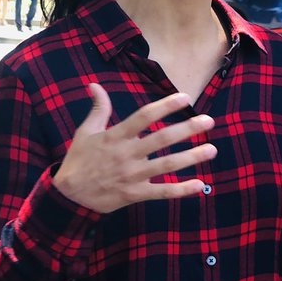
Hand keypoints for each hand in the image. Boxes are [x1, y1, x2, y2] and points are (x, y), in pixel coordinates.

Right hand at [53, 84, 216, 212]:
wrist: (69, 195)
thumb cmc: (79, 160)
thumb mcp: (85, 132)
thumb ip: (98, 109)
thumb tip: (94, 85)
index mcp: (116, 136)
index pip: (144, 116)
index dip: (165, 106)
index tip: (185, 98)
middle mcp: (127, 154)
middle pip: (162, 139)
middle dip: (187, 129)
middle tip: (209, 121)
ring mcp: (132, 175)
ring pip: (166, 165)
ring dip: (191, 157)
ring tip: (212, 150)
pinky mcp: (135, 194)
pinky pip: (162, 192)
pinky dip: (181, 190)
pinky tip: (200, 185)